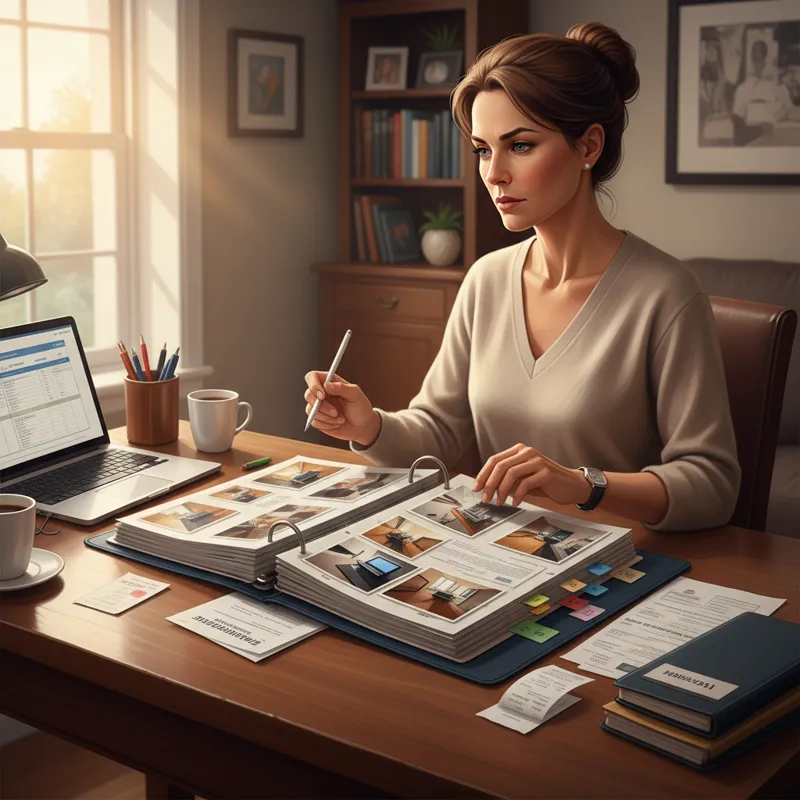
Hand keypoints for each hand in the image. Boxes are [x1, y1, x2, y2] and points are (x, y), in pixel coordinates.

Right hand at [303, 371, 379, 445]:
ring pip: (310, 410)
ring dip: (326, 417)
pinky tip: (337, 424)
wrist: (362, 426)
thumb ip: (342, 387)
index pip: (312, 377)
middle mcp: (321, 393)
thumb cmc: (360, 407)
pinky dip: (326, 424)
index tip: (322, 396)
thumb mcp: (355, 395)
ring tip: (341, 419)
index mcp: (330, 382)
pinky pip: (314, 421)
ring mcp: (318, 406)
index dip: (313, 385)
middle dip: (321, 406)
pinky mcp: (317, 419)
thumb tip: (327, 385)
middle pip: (308, 394)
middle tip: (335, 412)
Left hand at [471, 443, 589, 506]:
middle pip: (500, 466)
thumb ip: (507, 479)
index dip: (483, 474)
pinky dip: (517, 495)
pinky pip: (525, 484)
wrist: (572, 485)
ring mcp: (537, 461)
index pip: (495, 460)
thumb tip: (487, 488)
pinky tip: (516, 502)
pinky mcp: (546, 472)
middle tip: (486, 498)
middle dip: (489, 484)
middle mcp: (527, 452)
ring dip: (501, 491)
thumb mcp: (523, 478)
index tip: (476, 488)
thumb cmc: (546, 482)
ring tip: (499, 502)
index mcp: (519, 451)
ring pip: (511, 474)